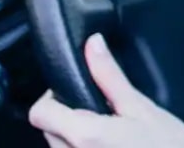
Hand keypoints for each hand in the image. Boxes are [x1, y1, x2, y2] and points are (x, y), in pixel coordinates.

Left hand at [29, 34, 183, 147]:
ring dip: (79, 137)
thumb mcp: (143, 107)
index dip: (53, 97)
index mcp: (84, 135)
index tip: (78, 92)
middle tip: (107, 115)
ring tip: (116, 136)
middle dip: (71, 117)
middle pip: (49, 130)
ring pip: (62, 147)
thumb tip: (93, 45)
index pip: (39, 113)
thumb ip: (110, 76)